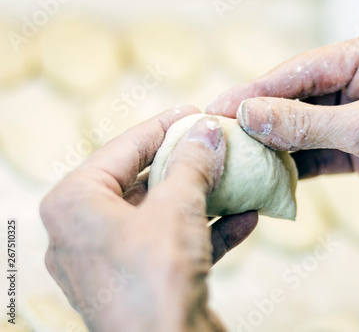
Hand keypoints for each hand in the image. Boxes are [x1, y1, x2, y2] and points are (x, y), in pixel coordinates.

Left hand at [40, 106, 256, 330]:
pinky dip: (209, 230)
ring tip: (237, 177)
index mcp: (74, 205)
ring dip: (204, 197)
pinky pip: (175, 244)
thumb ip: (192, 163)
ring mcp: (114, 260)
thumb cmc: (155, 278)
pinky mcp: (142, 283)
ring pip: (163, 214)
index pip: (122, 149)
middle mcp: (86, 231)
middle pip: (144, 182)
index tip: (195, 112)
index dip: (163, 126)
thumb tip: (207, 130)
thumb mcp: (177, 207)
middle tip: (217, 142)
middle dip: (188, 164)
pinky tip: (247, 218)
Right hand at [207, 27, 358, 310]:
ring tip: (241, 147)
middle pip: (303, 93)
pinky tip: (271, 166)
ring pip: (307, 122)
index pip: (308, 67)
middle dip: (265, 112)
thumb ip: (305, 123)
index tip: (226, 104)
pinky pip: (318, 148)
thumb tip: (251, 115)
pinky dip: (295, 159)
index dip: (263, 88)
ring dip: (277, 138)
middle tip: (224, 125)